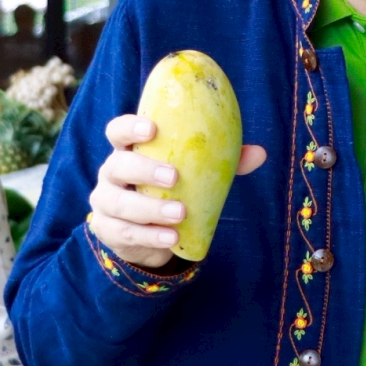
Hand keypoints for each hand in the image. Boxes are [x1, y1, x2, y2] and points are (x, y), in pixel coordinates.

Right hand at [87, 114, 267, 268]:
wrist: (151, 233)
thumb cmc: (172, 190)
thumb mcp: (194, 175)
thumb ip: (221, 163)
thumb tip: (259, 152)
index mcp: (129, 151)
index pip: (117, 131)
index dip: (129, 127)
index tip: (152, 128)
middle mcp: (112, 173)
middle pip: (117, 165)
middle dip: (144, 170)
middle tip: (174, 177)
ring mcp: (105, 202)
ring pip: (120, 203)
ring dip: (150, 209)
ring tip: (180, 214)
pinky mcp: (108, 230)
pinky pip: (126, 233)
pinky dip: (150, 236)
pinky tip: (171, 238)